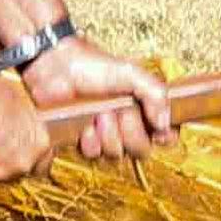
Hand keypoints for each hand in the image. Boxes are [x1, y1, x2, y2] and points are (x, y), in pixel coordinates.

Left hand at [22, 40, 175, 159]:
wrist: (54, 67)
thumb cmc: (90, 65)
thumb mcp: (131, 73)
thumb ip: (155, 93)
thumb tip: (165, 123)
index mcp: (142, 106)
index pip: (166, 133)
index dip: (165, 136)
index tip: (158, 131)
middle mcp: (126, 122)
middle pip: (142, 148)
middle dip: (131, 132)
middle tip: (121, 112)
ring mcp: (104, 133)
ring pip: (117, 154)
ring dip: (109, 136)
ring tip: (99, 114)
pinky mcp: (83, 140)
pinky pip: (94, 155)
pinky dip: (90, 142)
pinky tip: (85, 125)